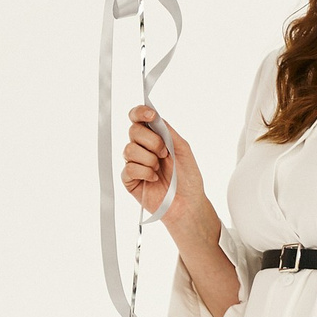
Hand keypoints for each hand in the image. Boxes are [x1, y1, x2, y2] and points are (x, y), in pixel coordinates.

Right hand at [122, 105, 204, 235]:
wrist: (188, 203)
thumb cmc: (188, 178)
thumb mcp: (183, 149)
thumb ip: (169, 132)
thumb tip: (155, 117)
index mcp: (154, 137)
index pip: (138, 118)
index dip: (140, 112)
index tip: (151, 116)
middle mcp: (142, 148)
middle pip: (133, 131)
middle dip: (152, 141)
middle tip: (164, 154)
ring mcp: (134, 163)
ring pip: (129, 150)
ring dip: (149, 160)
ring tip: (159, 170)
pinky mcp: (129, 179)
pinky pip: (129, 168)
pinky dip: (145, 173)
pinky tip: (154, 179)